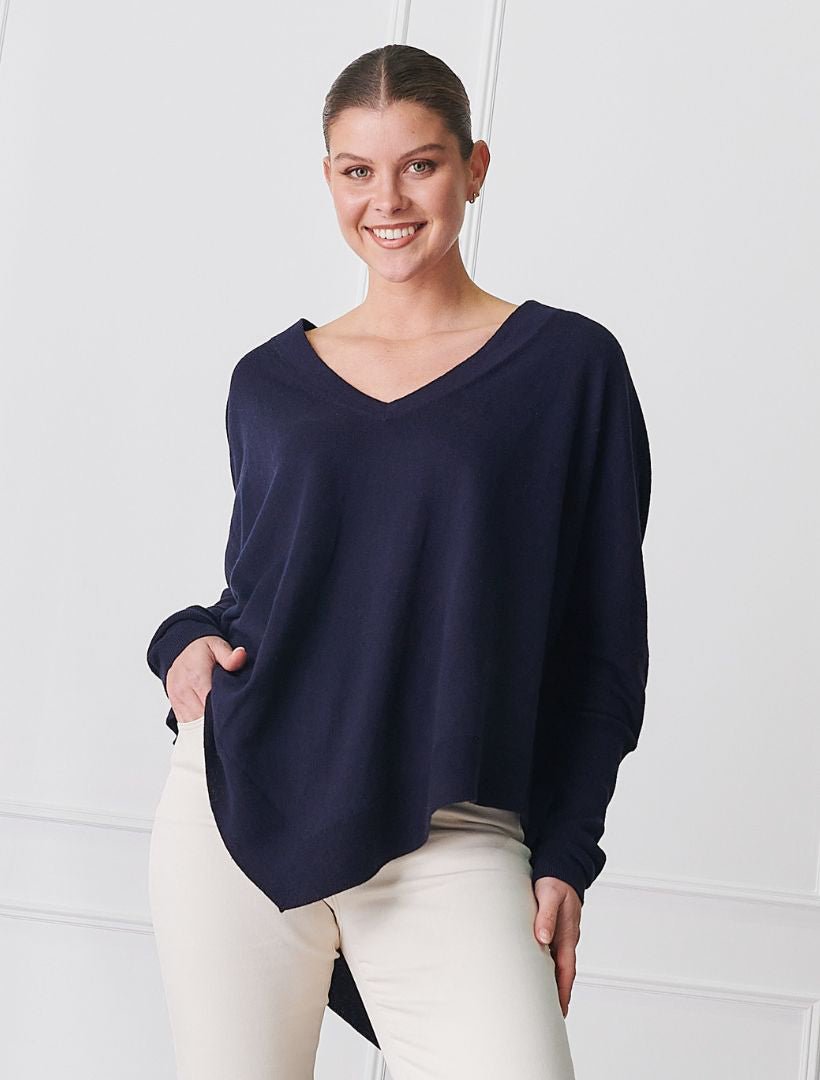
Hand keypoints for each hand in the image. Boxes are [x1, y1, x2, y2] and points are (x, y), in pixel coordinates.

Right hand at [167, 637, 246, 724]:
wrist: (180, 650)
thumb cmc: (201, 650)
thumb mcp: (216, 645)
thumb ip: (229, 655)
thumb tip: (240, 656)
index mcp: (195, 676)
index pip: (210, 702)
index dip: (225, 712)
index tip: (238, 718)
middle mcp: (183, 690)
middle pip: (202, 717)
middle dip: (218, 725)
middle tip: (235, 729)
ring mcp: (178, 700)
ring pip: (194, 724)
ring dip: (208, 729)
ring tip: (225, 732)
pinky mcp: (175, 707)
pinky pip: (187, 724)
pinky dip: (199, 729)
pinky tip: (212, 731)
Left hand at [532, 876, 581, 1017]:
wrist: (562, 868)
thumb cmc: (555, 881)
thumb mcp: (549, 894)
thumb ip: (546, 915)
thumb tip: (543, 939)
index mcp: (567, 934)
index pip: (566, 970)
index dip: (563, 991)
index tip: (560, 1010)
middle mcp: (566, 938)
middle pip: (564, 973)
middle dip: (560, 994)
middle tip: (552, 1017)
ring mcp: (561, 935)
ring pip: (557, 964)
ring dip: (553, 982)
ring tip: (544, 1002)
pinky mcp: (554, 930)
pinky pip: (552, 954)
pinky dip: (548, 967)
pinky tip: (538, 974)